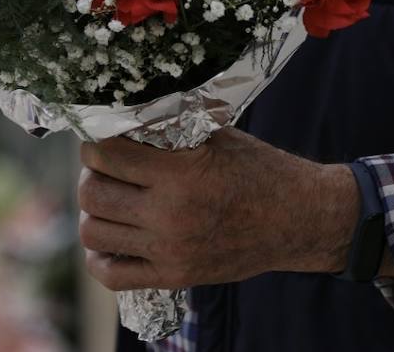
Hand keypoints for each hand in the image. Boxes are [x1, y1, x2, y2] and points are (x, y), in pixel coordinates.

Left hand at [77, 127, 359, 290]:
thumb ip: (165, 129)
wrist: (301, 219)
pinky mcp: (175, 277)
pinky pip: (111, 275)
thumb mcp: (213, 136)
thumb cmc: (257, 170)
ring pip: (94, 233)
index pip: (105, 155)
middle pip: (92, 195)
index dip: (95, 144)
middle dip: (91, 176)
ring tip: (110, 201)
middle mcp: (171, 215)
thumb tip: (116, 117)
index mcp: (180, 174)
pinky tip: (113, 237)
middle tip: (105, 170)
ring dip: (94, 213)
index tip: (102, 140)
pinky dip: (100, 258)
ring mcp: (171, 251)